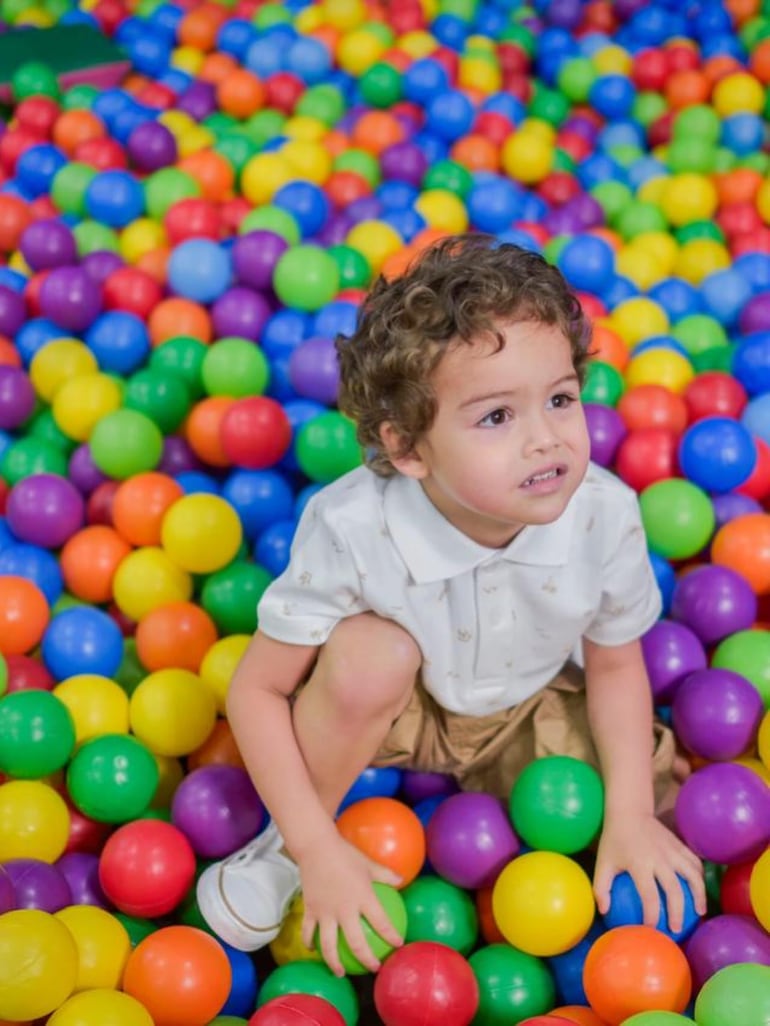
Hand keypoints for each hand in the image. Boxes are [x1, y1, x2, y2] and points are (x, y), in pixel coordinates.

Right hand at [297, 833, 403, 975]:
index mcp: (362, 897)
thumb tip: (402, 880)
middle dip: (367, 960)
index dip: (391, 936)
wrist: (316, 846)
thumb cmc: (345, 853)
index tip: (398, 945)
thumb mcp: (368, 863)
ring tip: (340, 972)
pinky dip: (309, 943)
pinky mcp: (310, 910)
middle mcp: (344, 909)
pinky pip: (308, 932)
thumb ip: (385, 874)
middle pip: (356, 943)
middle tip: (374, 968)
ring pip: (329, 946)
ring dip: (335, 963)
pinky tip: (313, 950)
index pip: (381, 922)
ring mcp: (325, 912)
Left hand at [593, 811, 705, 934]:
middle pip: (674, 890)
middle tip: (677, 929)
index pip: (649, 895)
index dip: (652, 915)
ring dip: (698, 895)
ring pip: (692, 875)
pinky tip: (699, 891)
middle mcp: (659, 858)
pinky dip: (699, 877)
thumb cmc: (614, 839)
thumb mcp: (603, 862)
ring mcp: (672, 850)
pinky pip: (695, 863)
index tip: (651, 929)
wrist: (629, 811)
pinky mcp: (680, 845)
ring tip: (698, 913)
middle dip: (678, 912)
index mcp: (639, 863)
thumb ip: (601, 887)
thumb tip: (604, 912)